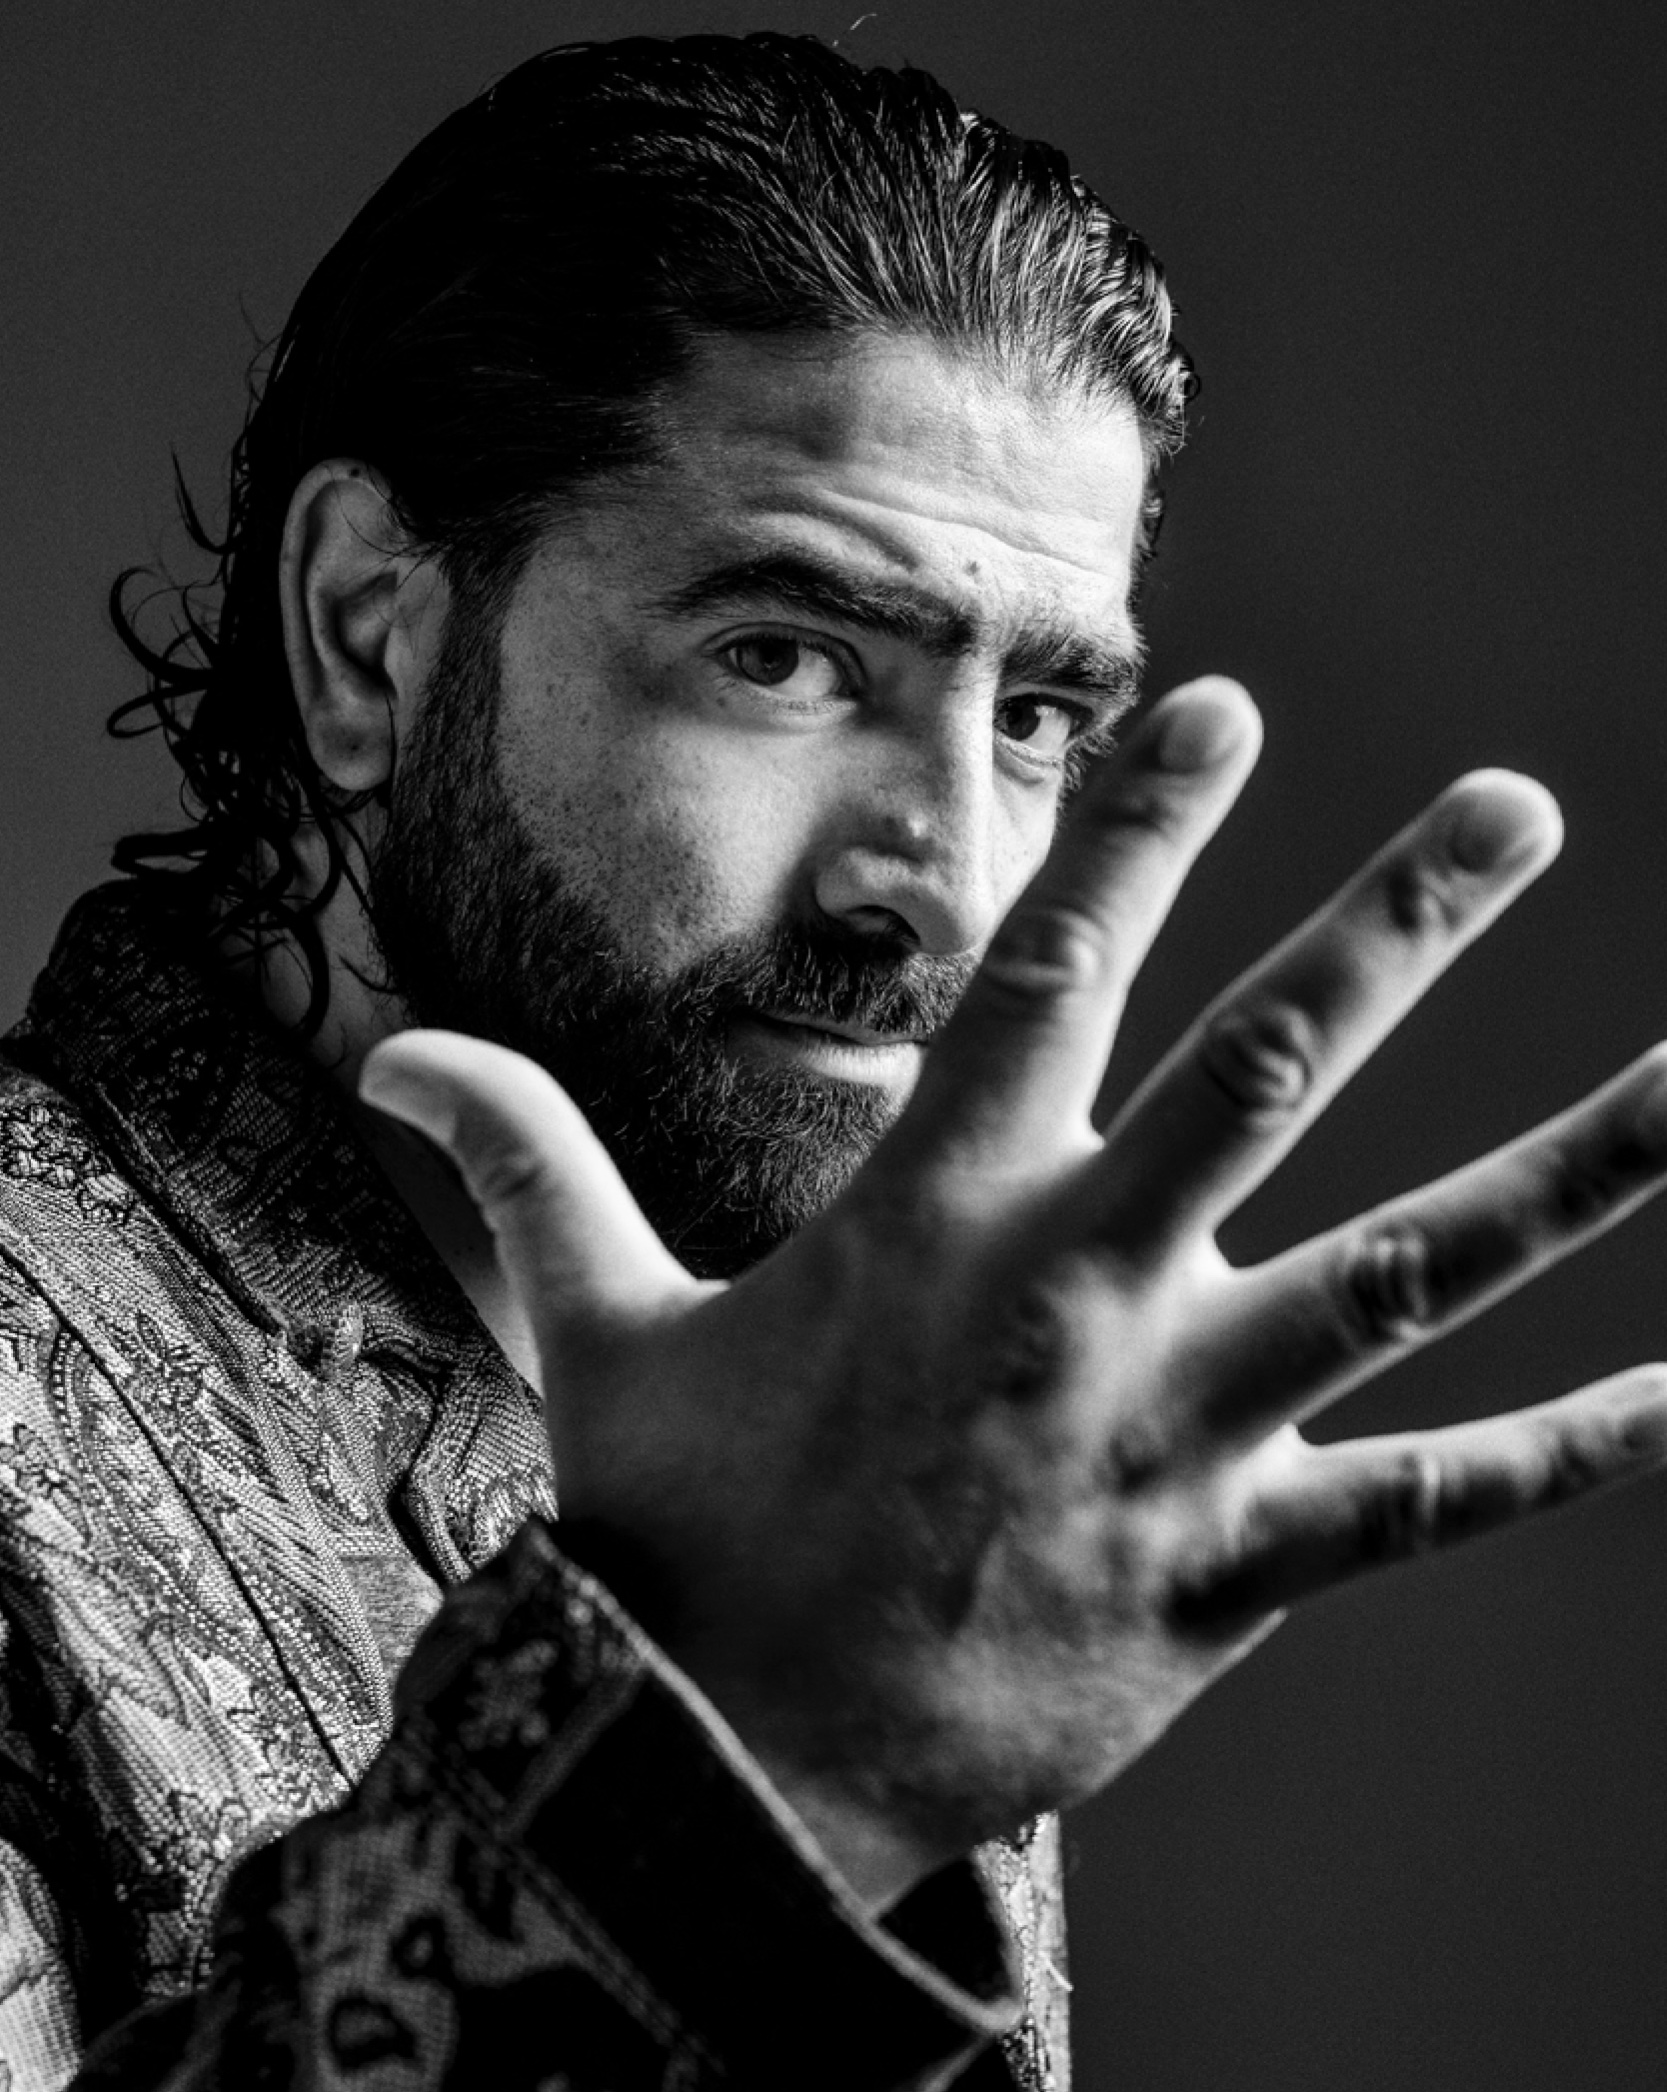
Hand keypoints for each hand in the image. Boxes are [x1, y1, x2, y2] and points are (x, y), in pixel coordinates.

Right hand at [361, 678, 1666, 1913]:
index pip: (1048, 969)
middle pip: (1263, 1072)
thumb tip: (385, 1047)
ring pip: (1407, 1273)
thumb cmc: (682, 1530)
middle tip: (1518, 806)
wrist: (741, 1769)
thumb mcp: (587, 1331)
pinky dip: (1577, 1447)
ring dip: (1574, 1172)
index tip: (1219, 703)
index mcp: (933, 1213)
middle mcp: (1079, 1290)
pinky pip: (1439, 1502)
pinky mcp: (1242, 1565)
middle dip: (1394, 928)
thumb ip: (518, 1161)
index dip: (1132, 825)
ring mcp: (1178, 1429)